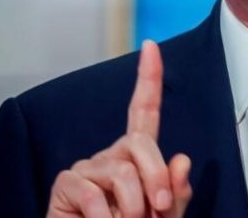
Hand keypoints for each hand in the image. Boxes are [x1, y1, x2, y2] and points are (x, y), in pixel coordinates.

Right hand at [47, 40, 192, 217]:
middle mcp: (109, 156)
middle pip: (140, 143)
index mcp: (135, 158)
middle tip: (158, 213)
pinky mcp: (65, 185)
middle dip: (156, 178)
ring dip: (134, 208)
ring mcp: (85, 168)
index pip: (144, 112)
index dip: (149, 78)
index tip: (152, 46)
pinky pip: (95, 194)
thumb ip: (176, 193)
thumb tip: (182, 159)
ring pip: (122, 170)